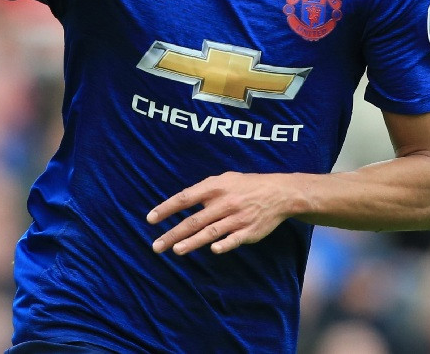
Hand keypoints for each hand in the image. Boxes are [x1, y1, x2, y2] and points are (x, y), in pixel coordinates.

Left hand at [147, 172, 296, 254]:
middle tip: (156, 246)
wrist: (279, 193)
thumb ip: (204, 190)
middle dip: (173, 234)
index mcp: (216, 187)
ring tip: (175, 250)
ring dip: (192, 242)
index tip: (150, 219)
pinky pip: (234, 239)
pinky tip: (213, 250)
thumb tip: (182, 201)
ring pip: (210, 232)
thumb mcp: (225, 179)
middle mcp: (224, 202)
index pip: (185, 198)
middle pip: (194, 220)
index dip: (166, 208)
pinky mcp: (249, 231)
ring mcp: (237, 218)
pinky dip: (224, 244)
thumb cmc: (246, 186)